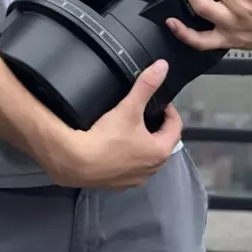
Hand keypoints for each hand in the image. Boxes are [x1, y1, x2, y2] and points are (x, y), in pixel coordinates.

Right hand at [48, 59, 182, 189]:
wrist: (76, 162)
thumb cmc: (107, 136)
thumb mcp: (128, 107)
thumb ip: (146, 85)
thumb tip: (163, 66)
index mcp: (160, 151)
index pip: (175, 127)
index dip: (170, 112)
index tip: (160, 102)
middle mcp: (152, 169)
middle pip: (162, 144)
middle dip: (158, 128)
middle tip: (147, 113)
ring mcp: (135, 180)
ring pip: (147, 159)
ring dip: (144, 145)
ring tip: (131, 129)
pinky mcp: (118, 185)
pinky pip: (130, 170)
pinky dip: (128, 158)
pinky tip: (116, 149)